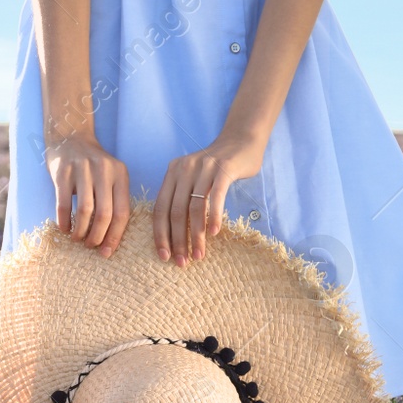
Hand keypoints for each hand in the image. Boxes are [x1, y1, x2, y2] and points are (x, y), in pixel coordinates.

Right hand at [45, 132, 130, 257]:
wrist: (70, 137)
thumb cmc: (92, 167)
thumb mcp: (110, 178)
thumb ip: (113, 201)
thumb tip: (110, 240)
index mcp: (120, 175)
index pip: (122, 212)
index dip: (115, 236)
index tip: (107, 253)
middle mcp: (104, 170)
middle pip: (105, 214)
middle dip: (98, 236)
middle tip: (90, 246)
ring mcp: (82, 169)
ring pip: (85, 210)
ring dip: (81, 230)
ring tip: (77, 239)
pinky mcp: (62, 171)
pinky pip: (64, 203)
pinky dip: (64, 220)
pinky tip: (64, 229)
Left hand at [153, 134, 264, 265]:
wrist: (242, 140)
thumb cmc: (218, 167)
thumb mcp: (194, 178)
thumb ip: (183, 198)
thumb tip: (176, 235)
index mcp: (172, 173)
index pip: (160, 208)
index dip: (160, 234)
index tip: (164, 256)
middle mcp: (184, 169)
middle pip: (175, 211)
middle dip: (178, 241)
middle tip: (182, 262)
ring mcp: (204, 168)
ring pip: (194, 208)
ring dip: (196, 235)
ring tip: (199, 254)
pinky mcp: (223, 169)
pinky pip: (215, 197)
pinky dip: (213, 217)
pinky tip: (214, 233)